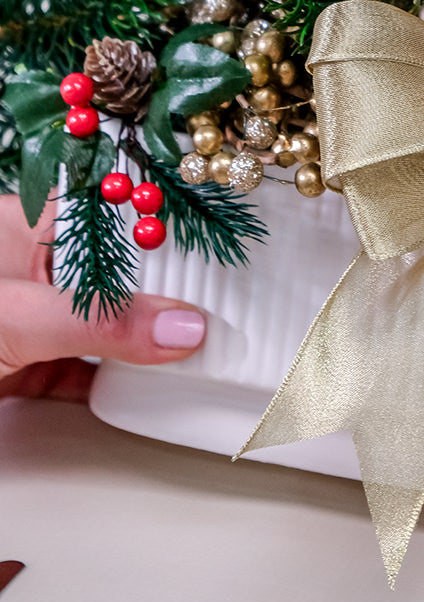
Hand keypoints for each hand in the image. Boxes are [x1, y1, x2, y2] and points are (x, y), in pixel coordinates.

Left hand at [0, 195, 205, 401]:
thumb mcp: (18, 315)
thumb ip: (98, 318)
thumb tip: (182, 327)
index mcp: (30, 228)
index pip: (115, 213)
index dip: (166, 225)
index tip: (219, 246)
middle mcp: (35, 272)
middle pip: (121, 272)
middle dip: (168, 287)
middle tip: (225, 300)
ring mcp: (33, 323)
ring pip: (109, 324)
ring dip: (148, 339)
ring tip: (202, 342)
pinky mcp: (27, 370)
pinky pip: (88, 373)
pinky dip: (120, 385)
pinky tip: (151, 387)